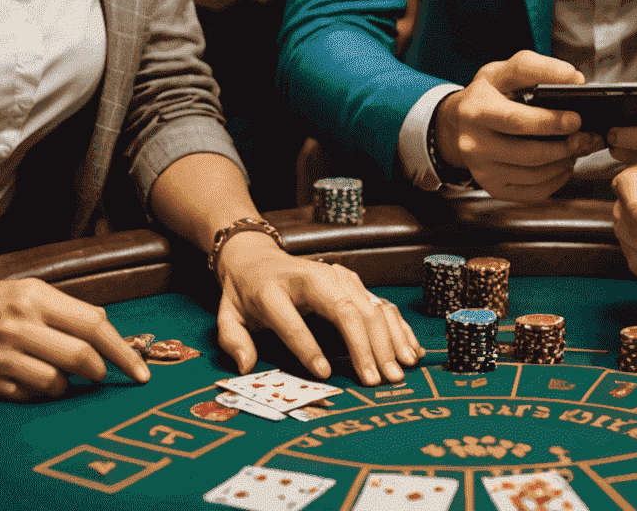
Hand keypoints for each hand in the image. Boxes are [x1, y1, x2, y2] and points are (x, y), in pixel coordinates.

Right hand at [0, 276, 150, 399]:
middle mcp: (22, 325)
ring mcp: (4, 356)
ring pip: (58, 382)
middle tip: (102, 374)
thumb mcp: (28, 292)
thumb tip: (107, 333)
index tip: (140, 371)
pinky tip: (32, 380)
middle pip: (82, 356)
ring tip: (58, 373)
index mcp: (36, 297)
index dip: (122, 350)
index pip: (94, 324)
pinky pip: (30, 396)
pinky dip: (41, 393)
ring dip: (68, 384)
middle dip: (101, 370)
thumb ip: (65, 311)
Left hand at [215, 234, 422, 387]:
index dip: (307, 347)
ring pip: (367, 305)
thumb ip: (234, 340)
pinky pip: (379, 303)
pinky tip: (408, 350)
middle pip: (343, 308)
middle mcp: (310, 278)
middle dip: (364, 345)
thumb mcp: (227, 315)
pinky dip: (396, 327)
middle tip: (378, 380)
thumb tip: (245, 367)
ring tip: (399, 370)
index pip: (292, 320)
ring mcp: (335, 277)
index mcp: (273, 290)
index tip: (325, 374)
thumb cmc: (244, 294)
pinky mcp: (351, 281)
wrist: (257, 256)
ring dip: (387, 339)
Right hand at [433, 51, 601, 201]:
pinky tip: (563, 163)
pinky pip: (533, 191)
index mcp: (476, 109)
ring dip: (564, 161)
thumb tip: (573, 79)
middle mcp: (474, 143)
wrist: (459, 122)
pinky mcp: (493, 187)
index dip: (550, 121)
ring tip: (577, 146)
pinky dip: (556, 179)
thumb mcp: (503, 71)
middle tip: (585, 134)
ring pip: (534, 174)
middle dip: (564, 144)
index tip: (576, 117)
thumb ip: (536, 68)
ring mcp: (482, 169)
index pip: (516, 119)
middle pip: (528, 152)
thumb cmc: (487, 94)